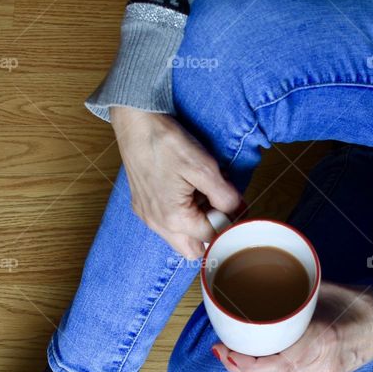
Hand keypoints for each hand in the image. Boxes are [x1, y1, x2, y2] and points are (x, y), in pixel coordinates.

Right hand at [111, 106, 243, 258]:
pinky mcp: (142, 206)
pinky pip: (166, 224)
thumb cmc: (166, 143)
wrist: (135, 122)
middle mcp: (157, 224)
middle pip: (193, 249)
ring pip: (179, 239)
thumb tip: (237, 211)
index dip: (228, 223)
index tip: (235, 206)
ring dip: (195, 226)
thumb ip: (225, 196)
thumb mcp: (204, 168)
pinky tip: (186, 192)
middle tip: (218, 208)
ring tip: (201, 196)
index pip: (212, 237)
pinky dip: (180, 216)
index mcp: (174, 219)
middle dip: (210, 235)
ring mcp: (147, 216)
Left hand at [213, 283, 372, 371]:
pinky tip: (256, 358)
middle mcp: (322, 364)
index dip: (244, 363)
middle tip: (220, 350)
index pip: (276, 365)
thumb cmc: (355, 302)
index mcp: (322, 340)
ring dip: (252, 368)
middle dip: (240, 366)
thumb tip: (254, 281)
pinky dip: (271, 367)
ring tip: (231, 353)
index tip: (224, 349)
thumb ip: (289, 293)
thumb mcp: (319, 290)